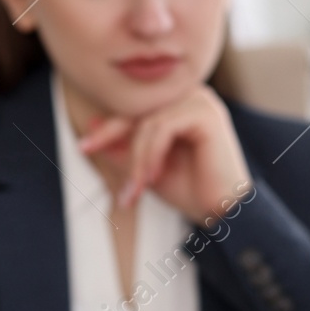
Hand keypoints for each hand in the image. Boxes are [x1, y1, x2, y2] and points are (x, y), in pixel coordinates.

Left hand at [78, 84, 251, 223]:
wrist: (225, 213)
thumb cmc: (192, 191)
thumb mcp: (147, 169)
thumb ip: (123, 148)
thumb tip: (91, 127)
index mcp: (179, 105)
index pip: (135, 109)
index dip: (107, 127)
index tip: (83, 145)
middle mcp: (190, 97)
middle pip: (137, 109)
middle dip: (111, 135)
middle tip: (89, 152)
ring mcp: (200, 101)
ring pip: (147, 121)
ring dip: (136, 157)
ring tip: (136, 188)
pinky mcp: (206, 114)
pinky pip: (162, 127)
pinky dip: (150, 154)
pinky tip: (153, 177)